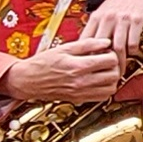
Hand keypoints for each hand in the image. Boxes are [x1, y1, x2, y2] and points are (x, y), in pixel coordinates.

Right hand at [0, 37, 121, 102]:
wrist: (28, 80)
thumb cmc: (42, 63)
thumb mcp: (64, 48)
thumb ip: (87, 44)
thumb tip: (106, 42)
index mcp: (77, 66)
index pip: (110, 60)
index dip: (111, 53)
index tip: (106, 51)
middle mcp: (81, 82)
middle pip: (114, 75)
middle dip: (114, 66)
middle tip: (108, 60)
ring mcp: (81, 92)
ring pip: (111, 88)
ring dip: (112, 78)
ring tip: (104, 70)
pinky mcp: (80, 99)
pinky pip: (102, 97)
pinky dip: (105, 89)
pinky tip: (99, 81)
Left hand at [80, 0, 142, 66]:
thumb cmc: (123, 0)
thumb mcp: (105, 11)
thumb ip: (96, 27)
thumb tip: (86, 45)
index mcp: (97, 17)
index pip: (86, 41)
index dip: (86, 57)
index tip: (89, 67)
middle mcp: (108, 18)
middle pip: (100, 47)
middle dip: (103, 64)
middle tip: (105, 74)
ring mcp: (122, 19)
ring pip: (117, 47)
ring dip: (119, 61)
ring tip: (120, 69)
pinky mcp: (137, 20)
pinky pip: (133, 41)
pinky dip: (132, 51)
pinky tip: (133, 52)